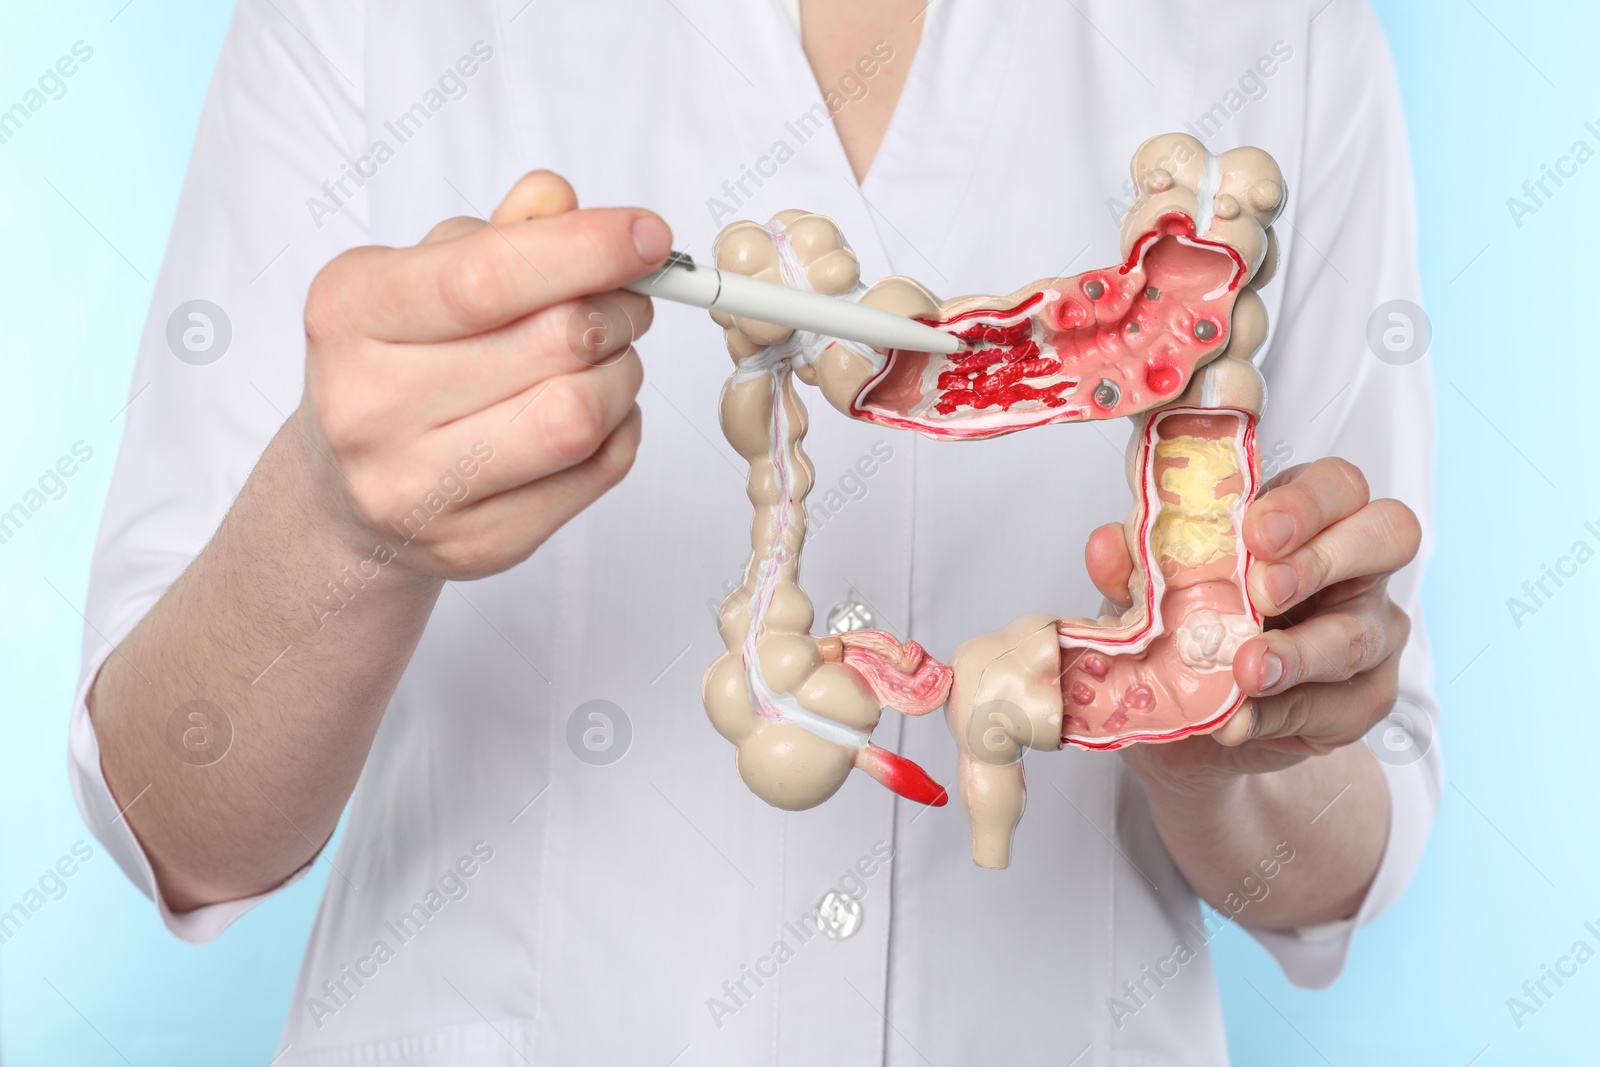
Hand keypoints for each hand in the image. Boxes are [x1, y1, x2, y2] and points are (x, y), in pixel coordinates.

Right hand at [298, 170, 668, 579]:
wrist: (346, 492)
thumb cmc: (397, 364)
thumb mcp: (423, 276)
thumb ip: (497, 236)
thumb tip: (558, 200)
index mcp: (350, 314)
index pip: (486, 277)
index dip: (587, 249)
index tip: (650, 235)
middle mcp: (370, 406)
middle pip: (554, 345)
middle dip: (618, 311)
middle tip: (628, 300)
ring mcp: (421, 487)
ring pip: (580, 417)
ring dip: (623, 375)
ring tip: (607, 359)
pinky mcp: (477, 544)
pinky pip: (595, 474)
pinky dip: (621, 429)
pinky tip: (595, 412)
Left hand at [1086, 456, 1421, 794]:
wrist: (1190, 722)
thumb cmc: (1186, 631)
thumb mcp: (1148, 595)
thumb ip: (1133, 567)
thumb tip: (1106, 544)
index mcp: (1304, 518)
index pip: (1336, 485)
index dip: (1306, 503)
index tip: (1255, 531)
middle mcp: (1353, 566)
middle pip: (1389, 535)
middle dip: (1323, 559)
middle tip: (1263, 591)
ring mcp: (1370, 630)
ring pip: (1362, 632)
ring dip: (1300, 652)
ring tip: (1246, 670)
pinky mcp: (1365, 697)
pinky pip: (1340, 704)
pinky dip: (1284, 713)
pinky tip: (1242, 719)